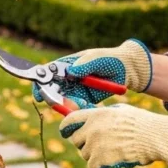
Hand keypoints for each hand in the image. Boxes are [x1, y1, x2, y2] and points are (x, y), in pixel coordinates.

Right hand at [33, 40, 151, 106]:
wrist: (128, 70)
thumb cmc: (111, 59)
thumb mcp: (98, 58)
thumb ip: (85, 64)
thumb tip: (70, 72)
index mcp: (68, 64)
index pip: (49, 71)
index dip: (41, 81)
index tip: (39, 91)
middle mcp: (69, 77)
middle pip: (53, 88)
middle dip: (53, 97)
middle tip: (58, 103)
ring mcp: (76, 89)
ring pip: (64, 99)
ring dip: (68, 104)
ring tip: (81, 103)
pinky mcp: (84, 99)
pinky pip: (76, 106)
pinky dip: (78, 108)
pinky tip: (86, 105)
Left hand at [59, 102, 167, 167]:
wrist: (153, 137)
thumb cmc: (142, 124)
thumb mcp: (121, 111)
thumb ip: (104, 114)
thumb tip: (93, 118)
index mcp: (96, 114)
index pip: (70, 119)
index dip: (65, 127)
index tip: (64, 132)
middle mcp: (91, 128)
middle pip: (76, 139)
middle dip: (84, 143)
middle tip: (96, 146)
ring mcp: (95, 144)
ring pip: (85, 154)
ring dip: (95, 156)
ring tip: (110, 154)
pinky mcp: (100, 159)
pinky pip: (93, 165)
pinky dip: (101, 166)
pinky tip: (111, 164)